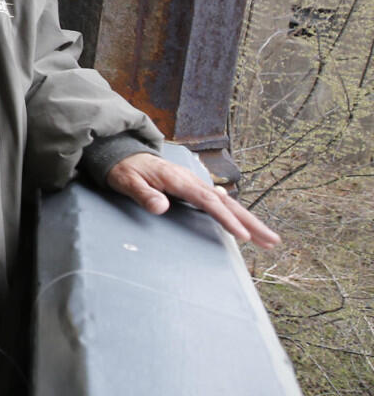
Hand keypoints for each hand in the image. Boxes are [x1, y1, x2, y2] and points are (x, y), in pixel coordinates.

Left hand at [105, 152, 279, 246]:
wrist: (122, 154)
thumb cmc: (124, 170)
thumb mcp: (127, 182)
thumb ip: (142, 194)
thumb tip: (161, 208)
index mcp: (178, 180)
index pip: (208, 202)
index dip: (227, 219)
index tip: (243, 235)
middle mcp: (192, 181)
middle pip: (227, 203)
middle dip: (251, 222)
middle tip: (272, 241)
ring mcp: (194, 184)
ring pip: (227, 203)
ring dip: (249, 221)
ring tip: (269, 239)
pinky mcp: (193, 188)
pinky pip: (219, 203)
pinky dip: (235, 215)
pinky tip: (245, 224)